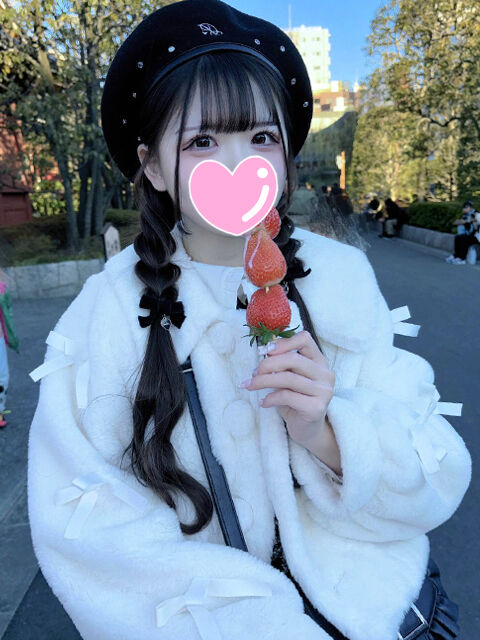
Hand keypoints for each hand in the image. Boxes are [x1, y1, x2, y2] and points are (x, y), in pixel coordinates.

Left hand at [242, 330, 335, 447]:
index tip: (265, 351)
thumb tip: (263, 349)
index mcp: (319, 361)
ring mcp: (323, 391)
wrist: (307, 430)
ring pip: (288, 378)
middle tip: (253, 373)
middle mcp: (325, 374)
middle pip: (293, 359)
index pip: (305, 339)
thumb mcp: (288, 378)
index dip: (283, 342)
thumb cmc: (295, 400)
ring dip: (263, 381)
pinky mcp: (316, 408)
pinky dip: (270, 398)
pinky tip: (263, 403)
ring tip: (250, 385)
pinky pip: (287, 396)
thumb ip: (281, 364)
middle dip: (267, 364)